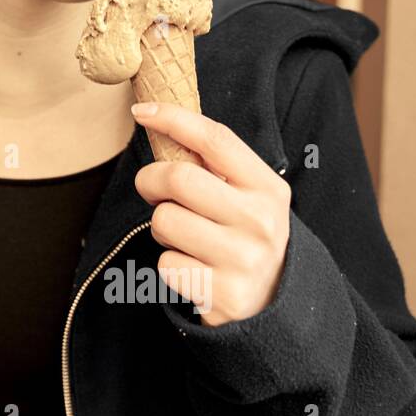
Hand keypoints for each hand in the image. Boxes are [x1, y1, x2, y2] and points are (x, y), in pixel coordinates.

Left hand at [131, 102, 290, 327]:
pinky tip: (194, 269)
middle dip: (150, 180)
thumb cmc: (245, 236)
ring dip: (162, 228)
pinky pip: (165, 263)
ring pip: (165, 221)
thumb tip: (160, 119)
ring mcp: (243, 260)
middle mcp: (260, 221)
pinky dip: (169, 264)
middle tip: (153, 190)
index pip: (216, 140)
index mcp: (268, 188)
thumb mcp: (247, 197)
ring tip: (185, 237)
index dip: (173, 119)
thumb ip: (214, 166)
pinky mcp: (223, 294)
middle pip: (178, 179)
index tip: (141, 111)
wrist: (274, 304)